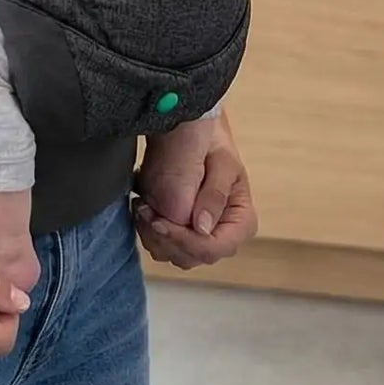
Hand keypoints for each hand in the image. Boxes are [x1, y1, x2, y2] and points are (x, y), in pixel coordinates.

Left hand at [132, 113, 257, 269]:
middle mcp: (222, 235)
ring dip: (152, 234)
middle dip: (164, 236)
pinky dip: (147, 230)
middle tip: (144, 208)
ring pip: (172, 254)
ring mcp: (199, 236)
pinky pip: (160, 244)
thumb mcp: (220, 160)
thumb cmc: (210, 140)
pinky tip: (142, 206)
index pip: (214, 248)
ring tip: (142, 204)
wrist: (189, 128)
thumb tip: (202, 229)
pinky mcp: (179, 231)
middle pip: (191, 256)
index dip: (185, 240)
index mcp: (241, 221)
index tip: (159, 221)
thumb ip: (214, 194)